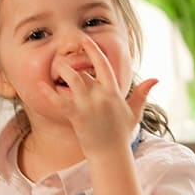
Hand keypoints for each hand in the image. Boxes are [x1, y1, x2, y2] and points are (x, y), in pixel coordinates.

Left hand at [41, 37, 157, 157]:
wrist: (111, 155)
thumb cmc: (121, 134)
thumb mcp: (134, 112)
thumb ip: (142, 93)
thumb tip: (155, 79)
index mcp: (113, 91)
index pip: (103, 64)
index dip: (92, 49)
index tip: (84, 39)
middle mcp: (101, 95)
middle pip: (83, 70)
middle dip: (72, 61)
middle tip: (62, 56)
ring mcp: (88, 105)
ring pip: (72, 79)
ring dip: (62, 70)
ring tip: (55, 66)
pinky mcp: (77, 116)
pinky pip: (59, 101)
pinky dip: (48, 92)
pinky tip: (39, 85)